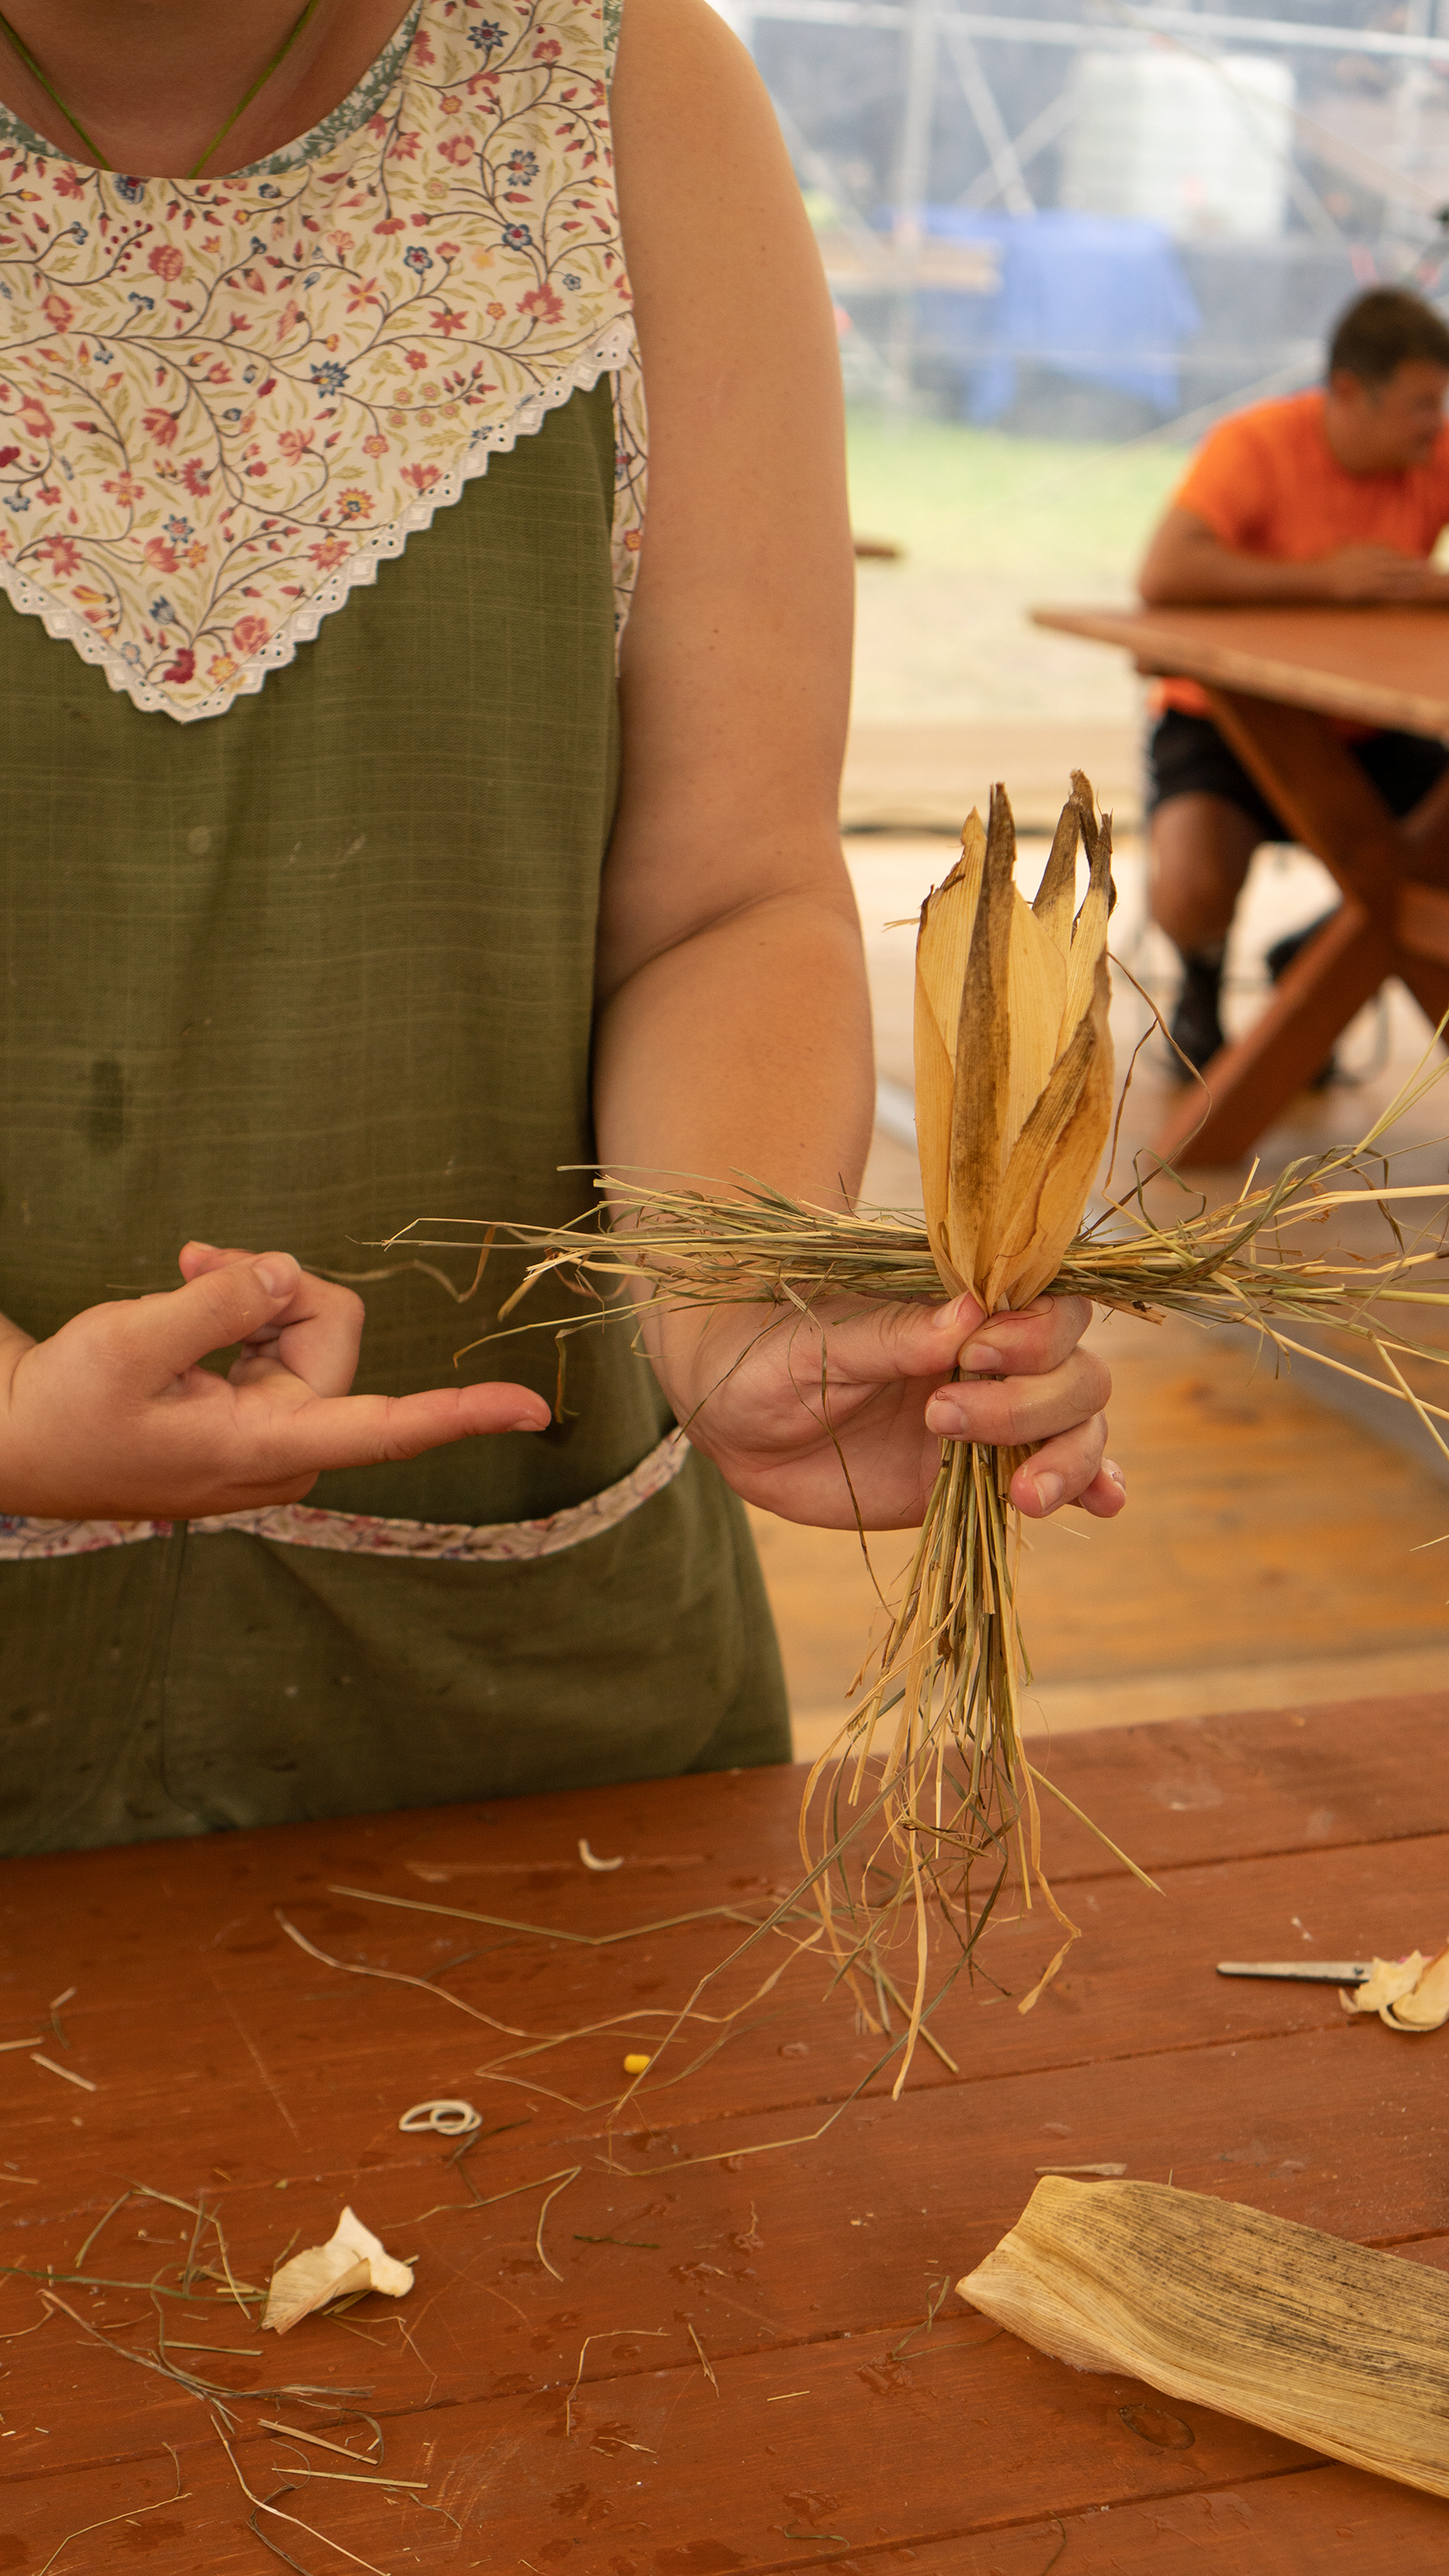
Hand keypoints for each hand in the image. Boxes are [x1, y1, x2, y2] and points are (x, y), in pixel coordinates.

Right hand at [0, 1241, 549, 1520]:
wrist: (15, 1442)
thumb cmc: (65, 1409)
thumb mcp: (130, 1342)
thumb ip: (217, 1303)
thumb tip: (284, 1274)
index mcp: (269, 1446)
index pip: (388, 1429)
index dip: (464, 1414)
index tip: (534, 1410)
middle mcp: (290, 1444)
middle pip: (336, 1328)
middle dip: (274, 1281)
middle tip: (195, 1259)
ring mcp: (274, 1429)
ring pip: (307, 1323)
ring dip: (248, 1289)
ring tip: (181, 1275)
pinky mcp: (255, 1410)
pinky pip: (278, 1335)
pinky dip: (238, 1306)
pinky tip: (188, 1293)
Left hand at [647, 1290, 1123, 1529]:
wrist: (733, 1419)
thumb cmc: (770, 1356)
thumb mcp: (818, 1343)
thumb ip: (892, 1334)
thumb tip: (968, 1311)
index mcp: (960, 1308)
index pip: (1046, 1306)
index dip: (1033, 1333)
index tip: (976, 1353)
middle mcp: (992, 1359)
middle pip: (1076, 1373)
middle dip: (1032, 1402)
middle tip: (941, 1417)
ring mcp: (994, 1420)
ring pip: (1078, 1428)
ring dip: (1070, 1459)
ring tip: (1023, 1494)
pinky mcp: (982, 1476)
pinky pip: (1057, 1477)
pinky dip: (1091, 1487)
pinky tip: (1104, 1503)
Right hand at [1316, 544, 1445, 604]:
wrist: (1310, 578)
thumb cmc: (1320, 565)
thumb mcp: (1339, 549)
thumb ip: (1352, 547)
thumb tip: (1358, 545)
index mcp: (1361, 550)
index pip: (1388, 552)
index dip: (1405, 556)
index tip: (1419, 558)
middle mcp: (1366, 561)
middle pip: (1395, 563)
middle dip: (1414, 565)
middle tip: (1431, 568)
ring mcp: (1364, 575)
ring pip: (1393, 576)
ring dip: (1411, 578)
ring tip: (1425, 580)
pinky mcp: (1362, 590)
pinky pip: (1384, 590)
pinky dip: (1399, 591)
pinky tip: (1410, 592)